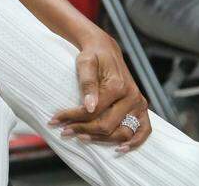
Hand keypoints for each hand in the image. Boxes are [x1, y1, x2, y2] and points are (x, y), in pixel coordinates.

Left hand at [50, 30, 151, 151]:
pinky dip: (134, 142)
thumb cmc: (92, 56)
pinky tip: (119, 149)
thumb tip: (89, 107)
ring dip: (102, 140)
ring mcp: (139, 104)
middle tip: (64, 131)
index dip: (72, 118)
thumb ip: (87, 84)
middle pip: (106, 125)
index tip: (55, 120)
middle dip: (83, 130)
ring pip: (122, 133)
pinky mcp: (142, 108)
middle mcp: (131, 97)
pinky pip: (144, 130)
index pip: (92, 112)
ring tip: (81, 138)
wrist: (106, 50)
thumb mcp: (85, 63)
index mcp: (117, 86)